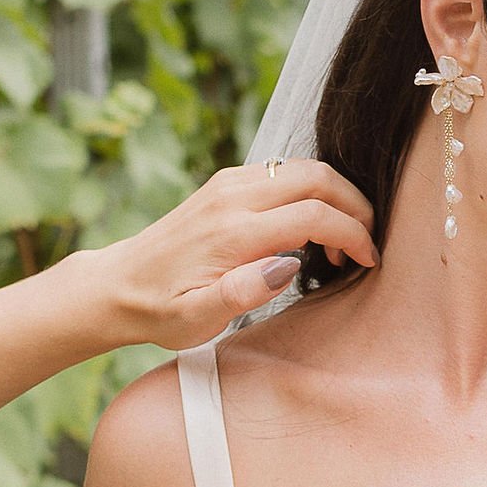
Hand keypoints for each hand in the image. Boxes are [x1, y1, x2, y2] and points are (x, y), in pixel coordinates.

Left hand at [85, 160, 378, 347]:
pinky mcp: (226, 183)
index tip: (369, 261)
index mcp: (232, 232)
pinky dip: (311, 193)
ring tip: (339, 244)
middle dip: (355, 206)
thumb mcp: (196, 318)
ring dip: (335, 197)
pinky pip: (283, 172)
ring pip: (303, 168)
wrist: (117, 285)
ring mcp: (229, 183)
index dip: (353, 235)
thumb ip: (241, 294)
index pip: (313, 214)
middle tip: (366, 244)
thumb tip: (286, 267)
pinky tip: (309, 230)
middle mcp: (232, 197)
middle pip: (317, 177)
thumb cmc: (160, 310)